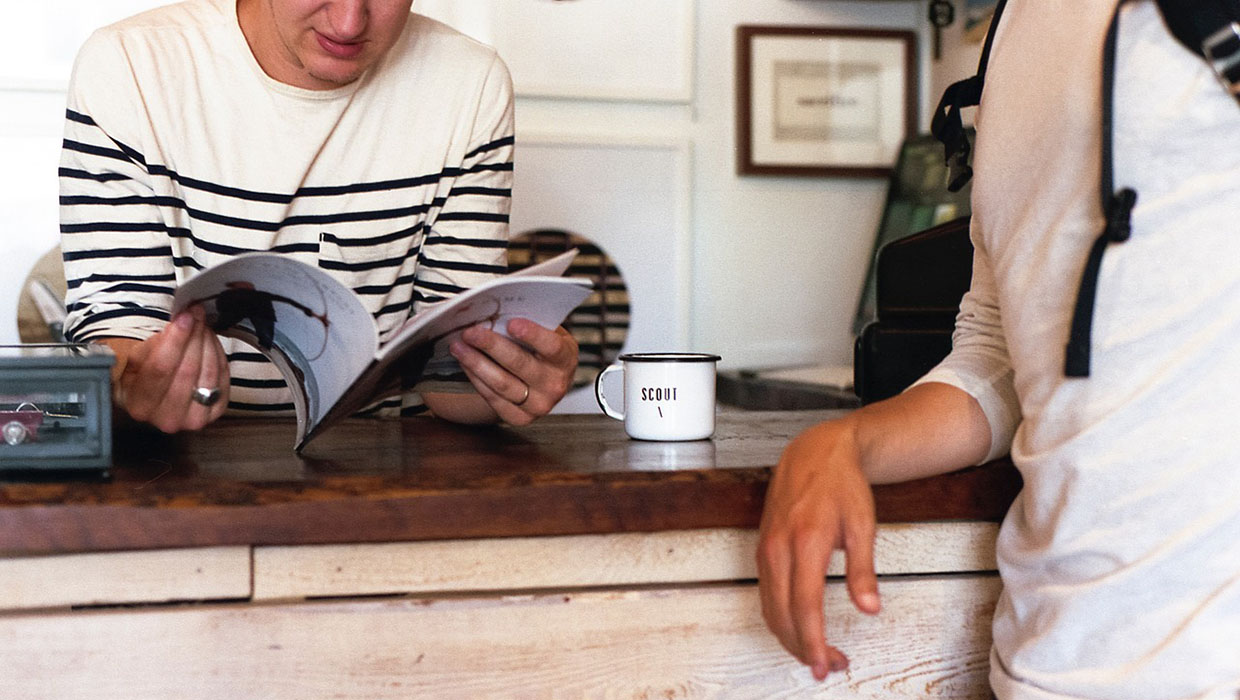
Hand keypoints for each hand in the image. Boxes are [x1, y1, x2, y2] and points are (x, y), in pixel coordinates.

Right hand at [103, 306, 229, 432]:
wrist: (158, 396)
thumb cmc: (145, 374)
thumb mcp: (139, 358)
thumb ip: (157, 343)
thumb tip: (182, 321)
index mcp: (140, 405)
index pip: (161, 369)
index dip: (175, 340)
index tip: (184, 317)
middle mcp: (167, 418)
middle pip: (188, 370)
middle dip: (194, 336)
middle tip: (196, 314)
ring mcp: (193, 419)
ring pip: (208, 373)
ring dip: (208, 343)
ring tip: (202, 324)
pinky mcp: (215, 413)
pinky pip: (223, 378)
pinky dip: (219, 356)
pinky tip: (210, 342)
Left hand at [448, 318, 578, 424]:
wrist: (546, 381)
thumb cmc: (542, 350)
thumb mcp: (547, 332)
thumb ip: (530, 323)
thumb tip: (495, 312)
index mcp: (566, 359)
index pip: (551, 347)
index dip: (532, 335)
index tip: (511, 323)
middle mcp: (555, 385)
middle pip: (520, 364)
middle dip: (491, 346)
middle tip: (470, 332)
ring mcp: (539, 405)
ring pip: (502, 383)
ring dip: (476, 363)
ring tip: (458, 346)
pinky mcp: (520, 418)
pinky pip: (493, 398)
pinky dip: (476, 379)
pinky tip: (465, 364)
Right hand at [756, 418, 880, 679]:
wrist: (814, 452)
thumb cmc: (840, 483)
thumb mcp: (862, 524)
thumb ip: (863, 569)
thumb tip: (869, 607)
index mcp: (805, 542)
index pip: (805, 606)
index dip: (814, 642)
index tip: (827, 664)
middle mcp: (779, 547)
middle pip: (782, 614)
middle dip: (802, 647)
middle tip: (828, 665)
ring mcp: (767, 548)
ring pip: (769, 607)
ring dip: (789, 636)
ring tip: (816, 651)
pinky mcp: (763, 547)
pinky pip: (765, 593)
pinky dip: (779, 616)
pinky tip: (797, 625)